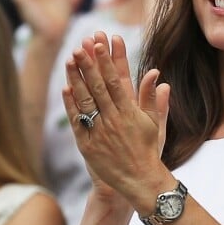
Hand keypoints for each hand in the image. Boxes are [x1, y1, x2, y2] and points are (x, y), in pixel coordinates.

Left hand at [62, 32, 170, 212]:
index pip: (117, 80)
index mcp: (131, 112)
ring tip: (70, 59)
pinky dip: (71, 105)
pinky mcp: (88, 145)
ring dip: (77, 79)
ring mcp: (100, 132)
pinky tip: (66, 88)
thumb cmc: (149, 150)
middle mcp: (114, 119)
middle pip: (99, 86)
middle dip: (90, 64)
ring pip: (86, 100)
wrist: (139, 180)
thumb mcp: (155, 123)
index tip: (101, 44)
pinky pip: (78, 122)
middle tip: (81, 44)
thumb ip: (153, 98)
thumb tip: (157, 75)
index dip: (108, 61)